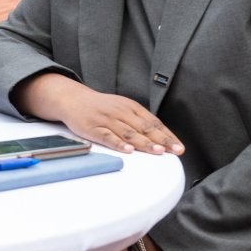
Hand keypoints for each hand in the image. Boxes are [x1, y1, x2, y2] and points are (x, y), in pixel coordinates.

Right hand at [25, 75, 182, 154]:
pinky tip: (128, 150)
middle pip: (144, 128)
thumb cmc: (100, 106)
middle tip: (174, 151)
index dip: (167, 135)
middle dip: (161, 140)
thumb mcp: (122, 108)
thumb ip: (138, 121)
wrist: (73, 99)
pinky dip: (118, 144)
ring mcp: (107, 120)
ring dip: (144, 143)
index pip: (153, 123)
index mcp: (130, 107)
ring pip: (129, 133)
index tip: (178, 147)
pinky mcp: (93, 128)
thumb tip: (161, 137)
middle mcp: (121, 112)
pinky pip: (107, 137)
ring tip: (157, 151)